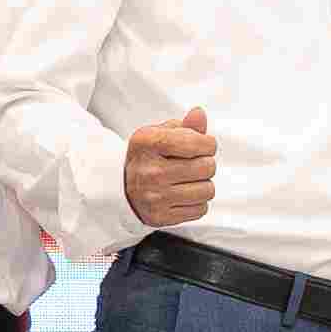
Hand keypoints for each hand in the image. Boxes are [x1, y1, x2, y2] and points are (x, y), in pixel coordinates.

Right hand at [121, 108, 218, 229]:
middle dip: (206, 163)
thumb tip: (199, 114)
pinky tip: (183, 195)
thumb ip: (186, 125)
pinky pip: (201, 209)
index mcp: (146, 143)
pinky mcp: (160, 217)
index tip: (203, 145)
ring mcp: (153, 196)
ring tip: (189, 180)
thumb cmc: (149, 157)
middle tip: (194, 163)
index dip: (208, 143)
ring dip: (204, 184)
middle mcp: (148, 170)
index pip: (195, 142)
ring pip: (207, 190)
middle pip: (206, 167)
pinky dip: (197, 202)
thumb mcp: (161, 134)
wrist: (122, 187)